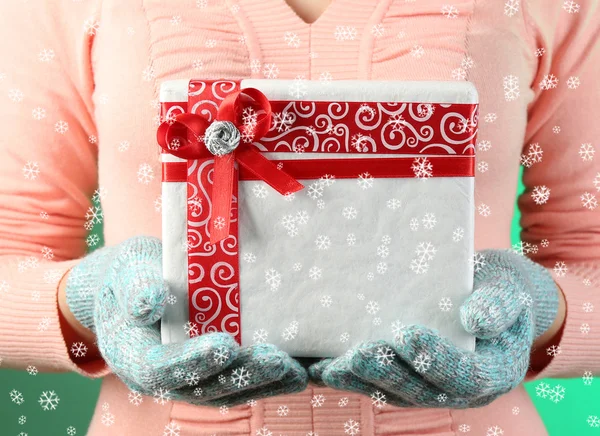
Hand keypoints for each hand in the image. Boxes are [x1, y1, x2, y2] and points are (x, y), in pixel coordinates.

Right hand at [65, 235, 307, 407]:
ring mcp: (190, 379)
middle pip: (203, 387)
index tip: (225, 346)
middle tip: (276, 360)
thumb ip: (136, 287)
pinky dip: (268, 381)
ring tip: (294, 369)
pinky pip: (240, 383)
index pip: (161, 368)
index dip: (193, 360)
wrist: (138, 288)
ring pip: (227, 391)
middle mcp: (163, 377)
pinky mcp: (212, 374)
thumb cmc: (132, 276)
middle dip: (242, 375)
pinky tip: (297, 371)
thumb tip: (151, 302)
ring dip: (262, 383)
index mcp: (134, 357)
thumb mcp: (128, 271)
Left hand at [306, 248, 560, 407]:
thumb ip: (498, 305)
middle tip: (359, 355)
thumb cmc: (497, 290)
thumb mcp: (508, 290)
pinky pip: (378, 384)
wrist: (487, 299)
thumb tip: (476, 320)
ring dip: (361, 382)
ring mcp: (432, 388)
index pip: (466, 375)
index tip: (408, 336)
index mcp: (493, 371)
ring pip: (394, 393)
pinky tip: (321, 367)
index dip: (437, 359)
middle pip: (423, 391)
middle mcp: (461, 390)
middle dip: (388, 373)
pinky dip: (350, 378)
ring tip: (331, 367)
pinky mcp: (407, 380)